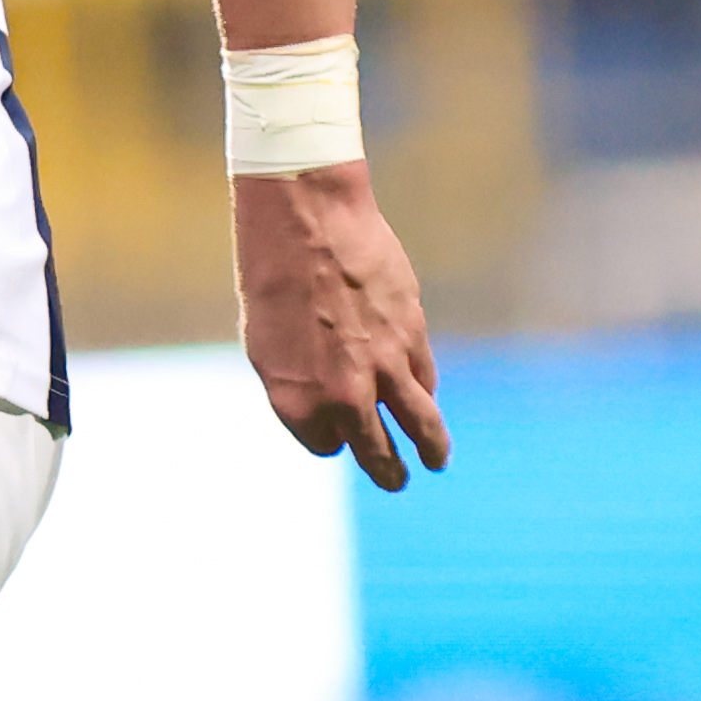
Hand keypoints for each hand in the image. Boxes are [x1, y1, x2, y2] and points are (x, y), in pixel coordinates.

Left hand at [233, 162, 446, 490]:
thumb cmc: (272, 276)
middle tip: (397, 481)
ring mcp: (382, 368)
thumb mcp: (265, 342)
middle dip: (390, 472)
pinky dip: (425, 391)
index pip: (326, 445)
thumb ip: (299, 384)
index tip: (337, 436)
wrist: (306, 220)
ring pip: (420, 424)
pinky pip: (425, 378)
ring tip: (436, 459)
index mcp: (296, 401)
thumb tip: (331, 412)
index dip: (332, 440)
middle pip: (377, 453)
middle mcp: (342, 395)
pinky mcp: (412, 336)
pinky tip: (426, 395)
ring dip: (431, 447)